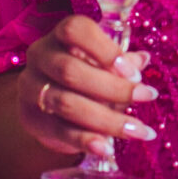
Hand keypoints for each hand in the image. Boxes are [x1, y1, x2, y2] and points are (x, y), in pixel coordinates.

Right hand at [15, 15, 155, 159]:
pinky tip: (108, 148)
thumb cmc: (83, 74)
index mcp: (59, 36)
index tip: (134, 72)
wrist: (48, 103)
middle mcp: (40, 56)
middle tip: (146, 97)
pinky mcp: (31, 118)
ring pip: (66, 103)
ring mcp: (31, 87)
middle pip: (70, 70)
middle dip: (114, 87)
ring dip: (107, 119)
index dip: (105, 49)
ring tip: (138, 130)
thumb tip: (143, 60)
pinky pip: (59, 131)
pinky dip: (86, 141)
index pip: (75, 30)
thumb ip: (121, 63)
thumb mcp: (102, 64)